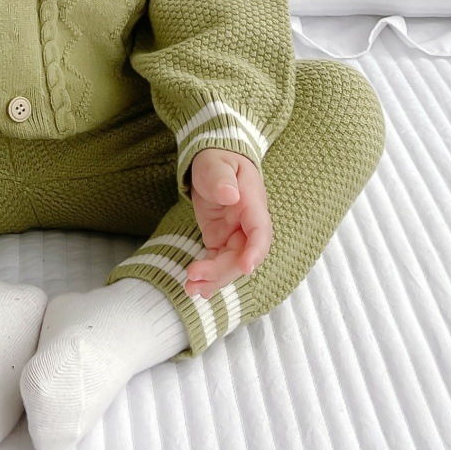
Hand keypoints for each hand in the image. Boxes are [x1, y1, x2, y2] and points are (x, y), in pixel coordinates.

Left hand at [184, 148, 271, 298]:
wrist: (213, 162)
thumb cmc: (217, 160)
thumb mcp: (216, 163)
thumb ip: (221, 178)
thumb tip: (229, 194)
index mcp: (252, 205)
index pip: (260, 232)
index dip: (256, 251)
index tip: (246, 267)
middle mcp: (246, 225)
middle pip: (242, 255)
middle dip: (221, 271)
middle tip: (194, 279)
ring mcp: (234, 234)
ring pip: (229, 264)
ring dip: (213, 279)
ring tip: (190, 289)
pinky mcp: (220, 239)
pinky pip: (218, 261)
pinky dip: (208, 276)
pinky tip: (196, 289)